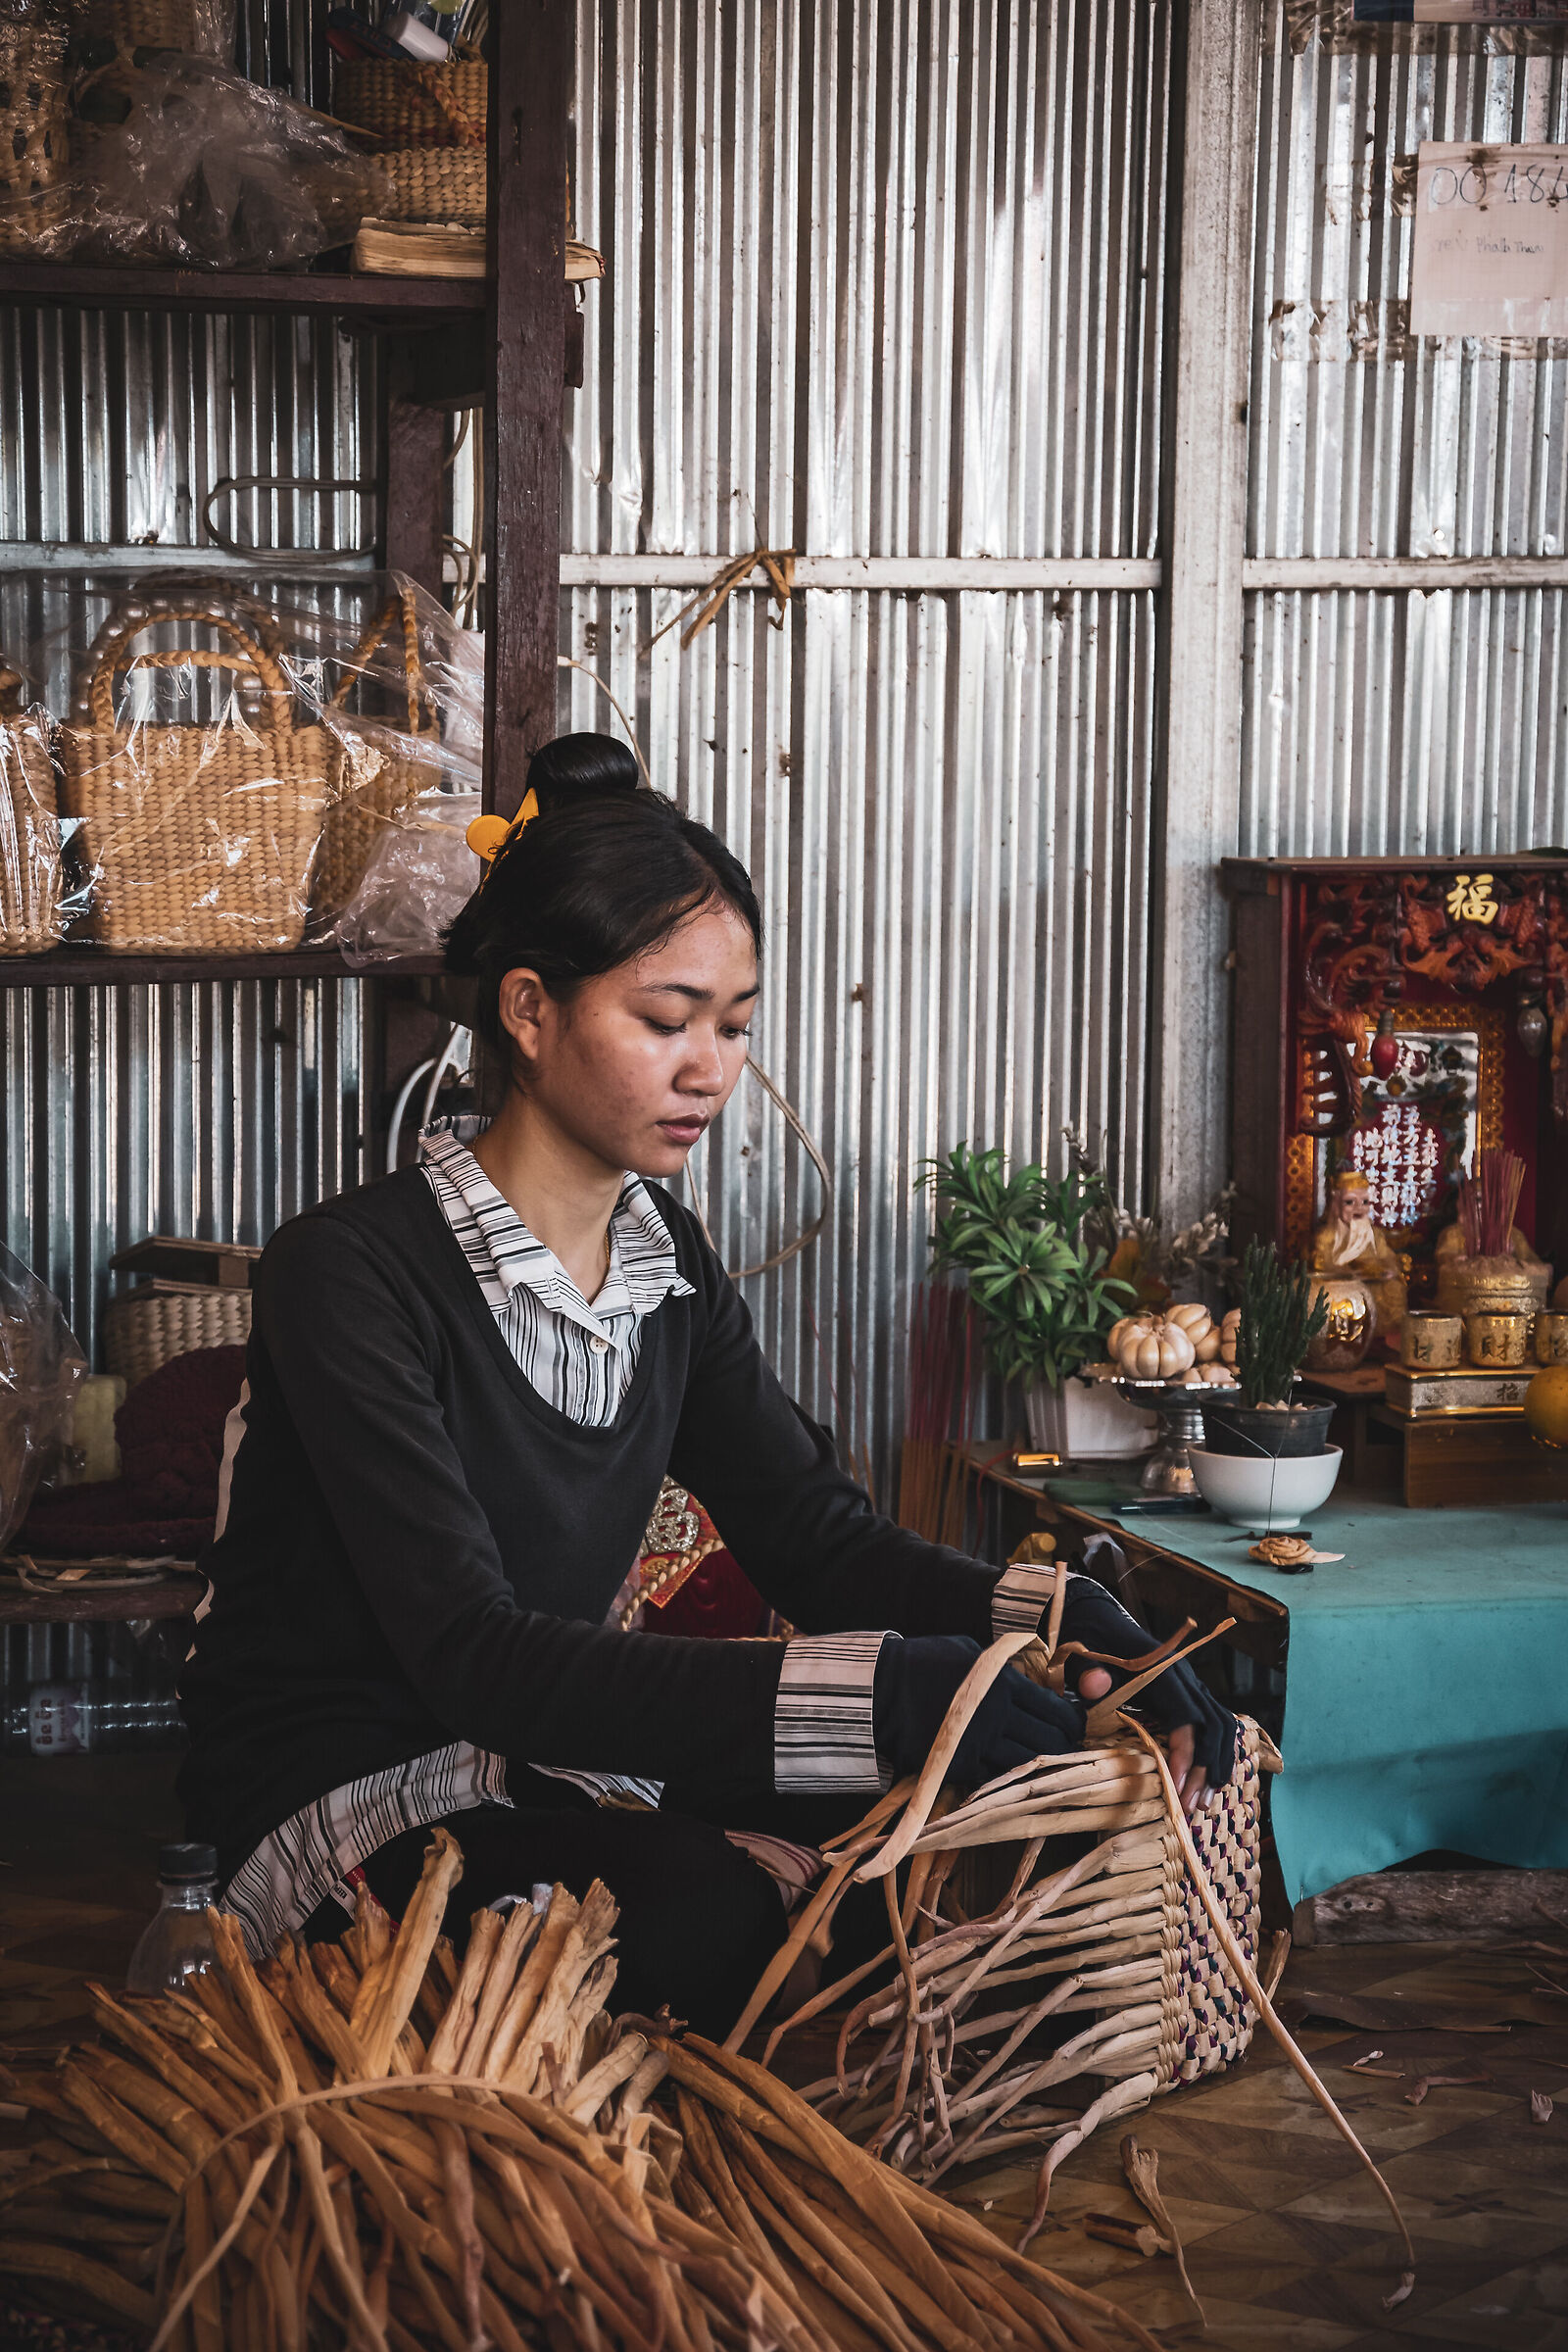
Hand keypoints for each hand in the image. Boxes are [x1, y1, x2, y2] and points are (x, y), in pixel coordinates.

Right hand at [873, 1634, 1087, 1789]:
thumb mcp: (971, 1654)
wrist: (881, 1692)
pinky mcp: (960, 1767)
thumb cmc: (925, 1664)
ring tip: (1048, 1762)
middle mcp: (996, 1717)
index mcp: (1003, 1684)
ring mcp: (978, 1745)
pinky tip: (1016, 1769)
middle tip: (1068, 1746)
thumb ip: (1004, 1671)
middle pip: (1049, 1741)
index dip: (1072, 1721)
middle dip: (1065, 1746)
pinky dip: (1011, 1774)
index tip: (1075, 1724)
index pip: (1055, 1710)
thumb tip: (1036, 1684)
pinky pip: (998, 1776)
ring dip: (1043, 1764)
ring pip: (1028, 1764)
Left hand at [1056, 1575, 1238, 1819]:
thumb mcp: (1079, 1654)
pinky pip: (1216, 1724)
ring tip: (1204, 1802)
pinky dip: (1217, 1753)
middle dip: (1207, 1769)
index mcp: (1162, 1669)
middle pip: (1214, 1726)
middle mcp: (1185, 1677)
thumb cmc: (1088, 1641)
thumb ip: (1087, 1672)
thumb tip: (1095, 1686)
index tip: (1174, 1787)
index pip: (1187, 1716)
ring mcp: (1191, 1685)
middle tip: (1191, 1807)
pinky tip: (1208, 1780)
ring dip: (1218, 1765)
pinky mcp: (1189, 1694)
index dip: (1185, 1753)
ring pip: (1222, 1727)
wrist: (1098, 1619)